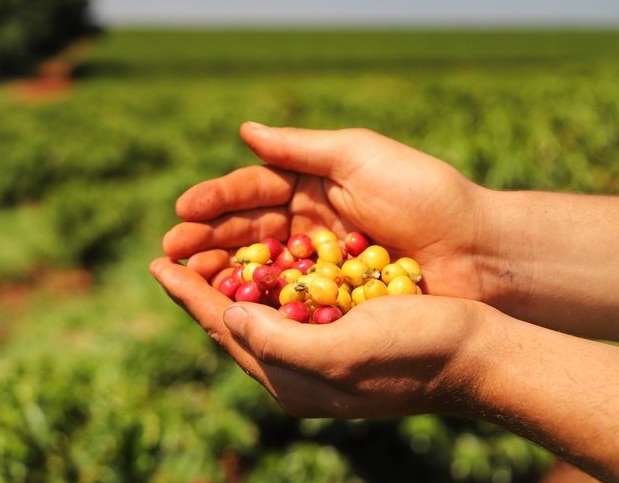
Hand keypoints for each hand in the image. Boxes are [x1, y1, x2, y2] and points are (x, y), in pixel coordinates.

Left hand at [150, 255, 483, 418]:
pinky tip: (260, 258)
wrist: (472, 354)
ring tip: (204, 252)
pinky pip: (287, 303)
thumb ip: (276, 343)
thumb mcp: (340, 352)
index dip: (188, 295)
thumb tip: (228, 318)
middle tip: (170, 254)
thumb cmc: (411, 352)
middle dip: (200, 286)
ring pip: (257, 310)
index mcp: (290, 378)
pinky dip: (266, 278)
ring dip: (229, 279)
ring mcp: (318, 348)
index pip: (223, 329)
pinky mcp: (340, 330)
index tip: (157, 265)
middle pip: (232, 321)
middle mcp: (297, 367)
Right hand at [163, 122, 487, 300]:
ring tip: (187, 277)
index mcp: (315, 182)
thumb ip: (301, 147)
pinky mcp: (333, 296)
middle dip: (209, 237)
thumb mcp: (359, 156)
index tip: (183, 210)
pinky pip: (287, 296)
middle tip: (172, 250)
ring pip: (261, 264)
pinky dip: (258, 299)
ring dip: (223, 270)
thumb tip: (244, 131)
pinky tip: (228, 304)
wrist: (476, 251)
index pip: (254, 189)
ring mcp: (320, 261)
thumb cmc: (423, 194)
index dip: (217, 199)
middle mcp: (311, 221)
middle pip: (249, 229)